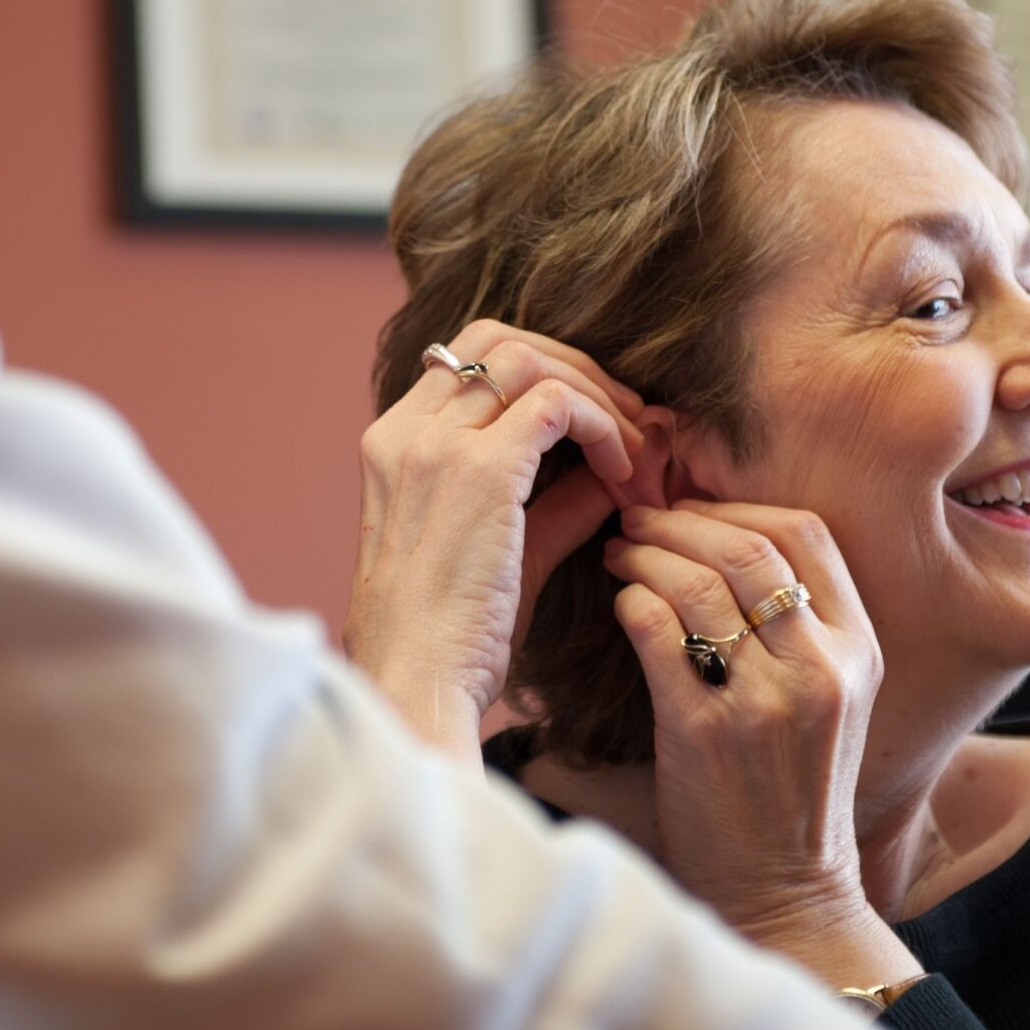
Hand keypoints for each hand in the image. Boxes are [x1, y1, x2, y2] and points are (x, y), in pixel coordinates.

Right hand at [346, 321, 649, 765]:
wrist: (416, 689)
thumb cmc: (452, 642)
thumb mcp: (506, 557)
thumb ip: (555, 505)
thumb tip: (614, 473)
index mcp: (394, 446)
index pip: (469, 361)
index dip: (545, 374)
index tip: (599, 424)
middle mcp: (405, 432)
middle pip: (499, 340)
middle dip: (576, 368)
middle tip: (630, 422)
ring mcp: (436, 445)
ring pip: (531, 360)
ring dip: (596, 395)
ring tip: (635, 454)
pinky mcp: (478, 470)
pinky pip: (556, 402)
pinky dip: (602, 426)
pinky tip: (623, 476)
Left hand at [606, 499, 917, 988]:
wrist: (784, 893)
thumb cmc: (792, 795)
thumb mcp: (831, 703)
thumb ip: (801, 630)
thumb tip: (729, 547)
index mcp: (858, 650)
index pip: (805, 532)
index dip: (738, 505)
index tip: (691, 508)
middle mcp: (821, 667)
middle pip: (748, 545)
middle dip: (681, 520)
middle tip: (637, 518)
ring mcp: (765, 699)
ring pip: (700, 581)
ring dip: (646, 554)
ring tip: (618, 552)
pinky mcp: (706, 730)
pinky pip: (659, 632)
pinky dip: (633, 602)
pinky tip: (620, 602)